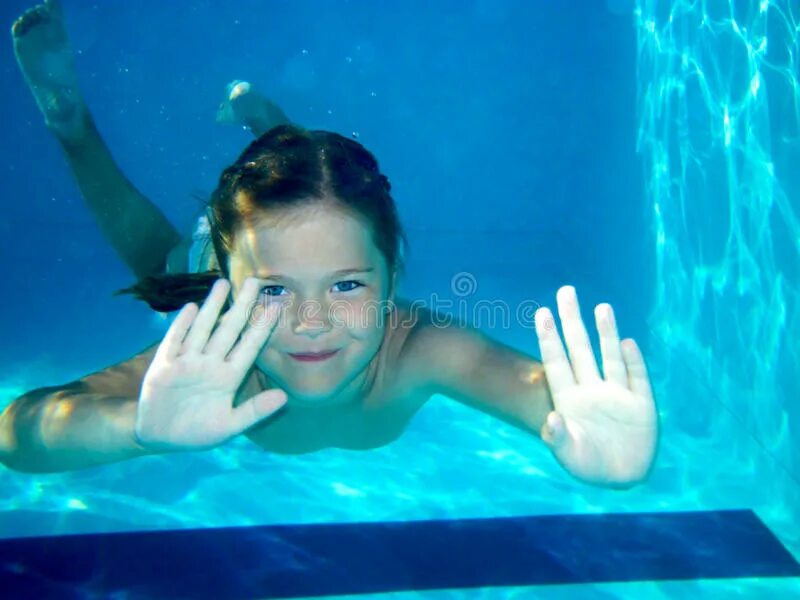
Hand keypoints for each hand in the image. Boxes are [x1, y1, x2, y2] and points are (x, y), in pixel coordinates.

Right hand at [135, 278, 286, 450]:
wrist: (159, 438)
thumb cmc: (197, 432)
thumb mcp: (229, 426)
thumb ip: (254, 411)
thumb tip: (284, 398)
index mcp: (228, 378)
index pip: (249, 347)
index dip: (262, 328)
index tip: (276, 308)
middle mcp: (210, 364)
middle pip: (229, 329)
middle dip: (242, 306)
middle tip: (256, 281)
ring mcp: (187, 362)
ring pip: (202, 329)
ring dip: (212, 307)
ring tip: (223, 283)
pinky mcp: (164, 366)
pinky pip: (174, 341)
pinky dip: (181, 326)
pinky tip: (190, 308)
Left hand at [534, 286, 657, 487]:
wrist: (621, 477)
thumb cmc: (588, 466)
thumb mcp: (569, 455)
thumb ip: (558, 437)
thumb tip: (550, 420)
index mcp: (569, 399)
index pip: (557, 362)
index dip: (549, 338)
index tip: (542, 313)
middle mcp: (590, 390)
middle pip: (580, 348)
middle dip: (573, 321)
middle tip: (566, 291)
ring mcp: (616, 395)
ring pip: (610, 356)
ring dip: (606, 332)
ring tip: (601, 306)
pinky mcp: (641, 404)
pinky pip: (637, 378)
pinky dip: (634, 360)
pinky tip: (628, 341)